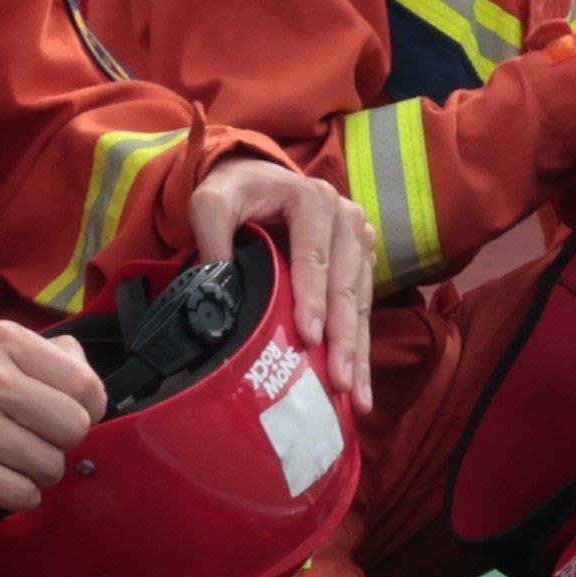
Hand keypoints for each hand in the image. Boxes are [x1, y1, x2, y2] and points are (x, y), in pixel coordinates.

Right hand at [0, 320, 101, 513]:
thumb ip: (42, 355)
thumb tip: (87, 375)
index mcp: (3, 340)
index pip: (85, 384)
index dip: (87, 409)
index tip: (65, 415)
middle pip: (74, 427)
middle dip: (63, 443)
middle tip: (37, 441)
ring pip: (50, 466)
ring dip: (38, 474)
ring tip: (12, 461)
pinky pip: (21, 494)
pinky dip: (19, 495)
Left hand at [187, 154, 376, 407]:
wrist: (256, 180)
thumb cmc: (235, 193)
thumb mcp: (212, 200)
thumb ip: (212, 232)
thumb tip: (217, 283)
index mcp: (313, 200)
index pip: (314, 256)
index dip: (313, 298)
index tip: (309, 337)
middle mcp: (345, 218)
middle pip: (345, 285)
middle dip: (343, 337)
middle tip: (338, 380)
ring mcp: (358, 243)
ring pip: (361, 302)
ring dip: (358, 351)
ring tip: (355, 395)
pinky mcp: (361, 264)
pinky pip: (363, 308)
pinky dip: (361, 347)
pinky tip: (361, 383)